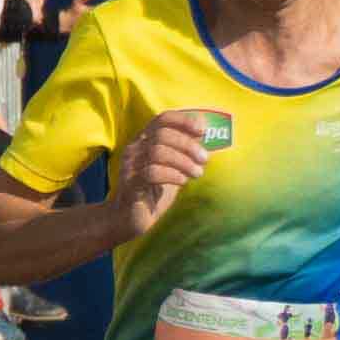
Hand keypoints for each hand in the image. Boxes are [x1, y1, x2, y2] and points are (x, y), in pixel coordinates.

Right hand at [113, 109, 213, 236]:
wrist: (131, 219)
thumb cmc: (155, 192)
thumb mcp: (175, 169)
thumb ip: (187, 154)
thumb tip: (209, 139)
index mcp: (145, 140)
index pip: (163, 119)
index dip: (184, 120)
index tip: (202, 130)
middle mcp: (135, 148)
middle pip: (162, 134)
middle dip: (188, 145)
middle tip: (204, 159)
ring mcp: (130, 165)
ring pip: (157, 152)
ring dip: (183, 161)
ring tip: (197, 173)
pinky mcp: (130, 183)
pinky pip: (151, 172)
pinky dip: (172, 174)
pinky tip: (182, 181)